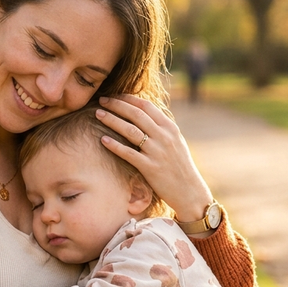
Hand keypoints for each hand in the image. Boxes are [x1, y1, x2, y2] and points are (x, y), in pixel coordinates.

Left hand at [95, 94, 213, 230]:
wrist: (189, 191)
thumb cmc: (179, 166)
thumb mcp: (175, 142)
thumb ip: (161, 128)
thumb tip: (144, 114)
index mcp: (170, 127)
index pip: (146, 106)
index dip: (128, 99)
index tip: (114, 95)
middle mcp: (164, 136)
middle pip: (136, 114)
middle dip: (116, 105)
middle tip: (101, 100)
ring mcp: (157, 152)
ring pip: (130, 131)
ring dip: (112, 120)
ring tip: (97, 114)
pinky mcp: (150, 167)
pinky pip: (128, 153)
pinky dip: (115, 145)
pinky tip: (102, 140)